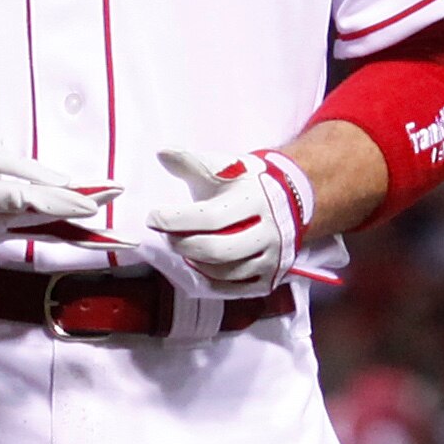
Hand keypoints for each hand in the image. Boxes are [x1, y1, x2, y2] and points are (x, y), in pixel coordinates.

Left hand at [150, 145, 316, 292]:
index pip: (209, 217)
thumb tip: (162, 153)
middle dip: (182, 244)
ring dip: (193, 262)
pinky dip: (209, 280)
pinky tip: (197, 265)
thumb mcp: (224, 166)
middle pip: (215, 250)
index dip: (175, 220)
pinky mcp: (270, 278)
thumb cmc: (247, 183)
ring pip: (223, 272)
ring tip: (182, 246)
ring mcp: (273, 258)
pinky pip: (232, 290)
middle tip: (167, 236)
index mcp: (257, 200)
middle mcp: (270, 231)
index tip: (153, 217)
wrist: (290, 199)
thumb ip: (192, 162)